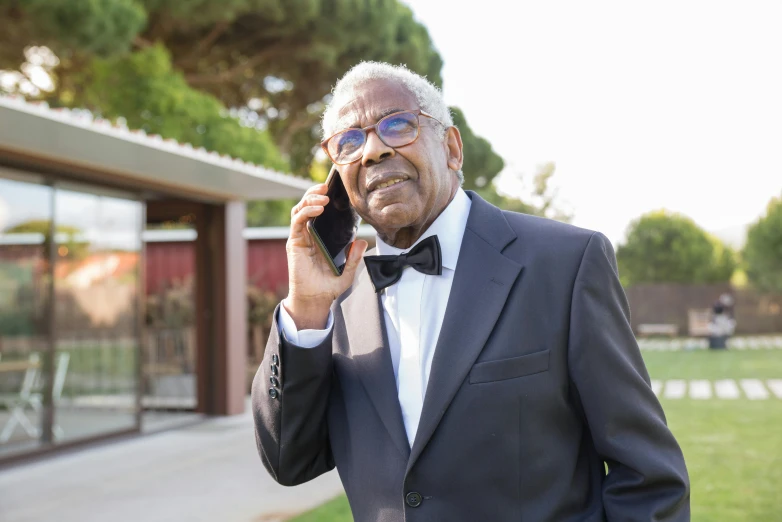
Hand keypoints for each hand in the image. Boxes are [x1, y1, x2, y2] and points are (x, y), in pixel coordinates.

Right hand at [284, 183, 367, 329]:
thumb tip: (363, 242)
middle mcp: (308, 235)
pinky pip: (297, 221)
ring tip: (323, 196)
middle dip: (314, 193)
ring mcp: (300, 238)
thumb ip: (354, 258)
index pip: (319, 211)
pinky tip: (317, 209)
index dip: (323, 198)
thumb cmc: (328, 287)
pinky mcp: (294, 243)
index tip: (334, 190)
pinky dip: (306, 212)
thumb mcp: (348, 272)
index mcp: (320, 237)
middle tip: (326, 186)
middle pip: (307, 205)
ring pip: (300, 210)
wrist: (315, 300)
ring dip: (310, 199)